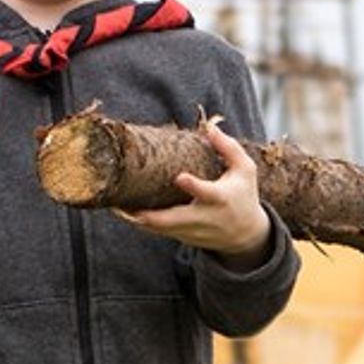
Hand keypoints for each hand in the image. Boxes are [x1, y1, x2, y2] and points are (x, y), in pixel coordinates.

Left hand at [115, 117, 271, 265]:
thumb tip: (210, 126)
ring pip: (161, 229)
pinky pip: (159, 232)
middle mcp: (204, 217)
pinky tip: (124, 213)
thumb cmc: (244, 195)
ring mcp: (192, 231)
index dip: (193, 187)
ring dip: (139, 220)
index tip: (180, 178)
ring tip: (116, 207)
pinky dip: (142, 224)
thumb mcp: (246, 170)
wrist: (247, 235)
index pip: (206, 193)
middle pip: (174, 220)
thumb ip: (229, 148)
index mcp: (220, 198)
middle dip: (150, 216)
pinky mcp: (184, 238)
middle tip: (126, 206)